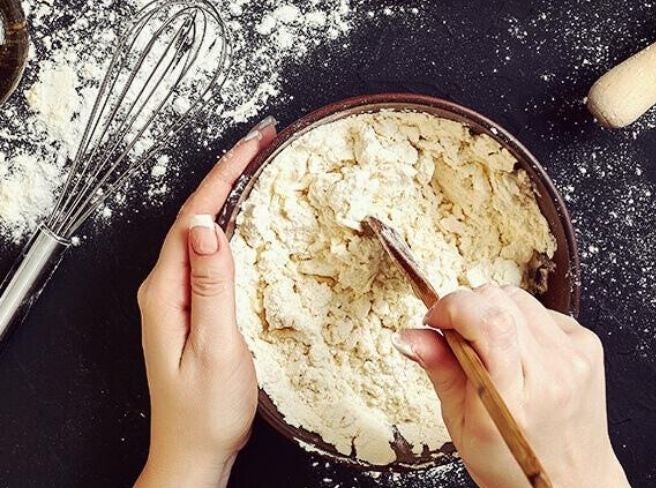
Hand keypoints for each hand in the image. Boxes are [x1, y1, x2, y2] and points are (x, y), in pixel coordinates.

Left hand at [134, 117, 276, 487]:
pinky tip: (248, 219)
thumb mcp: (214, 346)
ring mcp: (178, 298)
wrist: (193, 454)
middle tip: (263, 141)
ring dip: (230, 194)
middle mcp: (166, 288)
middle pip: (196, 215)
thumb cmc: (205, 411)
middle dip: (229, 172)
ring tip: (259, 165)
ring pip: (203, 231)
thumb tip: (205, 225)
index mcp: (166, 291)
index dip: (225, 174)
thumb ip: (212, 285)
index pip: (194, 216)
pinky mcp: (193, 308)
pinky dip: (232, 226)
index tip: (254, 143)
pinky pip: (211, 254)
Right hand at [392, 285, 629, 487]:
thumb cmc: (514, 465)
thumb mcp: (462, 428)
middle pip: (500, 300)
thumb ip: (440, 372)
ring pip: (520, 298)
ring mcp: (575, 356)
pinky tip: (520, 353)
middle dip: (468, 308)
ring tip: (490, 349)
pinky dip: (523, 322)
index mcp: (512, 399)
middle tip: (457, 337)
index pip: (488, 322)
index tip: (435, 319)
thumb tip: (410, 336)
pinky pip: (544, 311)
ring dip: (495, 313)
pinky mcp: (589, 345)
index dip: (454, 307)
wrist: (573, 481)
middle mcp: (550, 373)